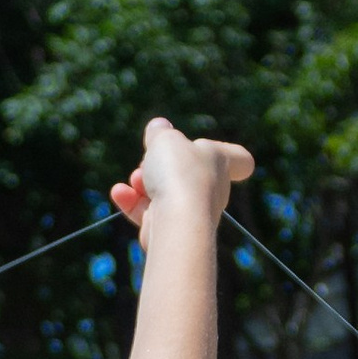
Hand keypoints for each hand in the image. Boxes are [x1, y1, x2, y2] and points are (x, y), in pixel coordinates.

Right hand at [109, 116, 254, 231]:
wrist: (176, 219)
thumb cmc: (179, 173)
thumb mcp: (166, 140)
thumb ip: (160, 133)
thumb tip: (159, 127)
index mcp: (220, 162)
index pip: (239, 160)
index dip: (233, 154)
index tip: (214, 151)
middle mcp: (211, 189)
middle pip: (187, 173)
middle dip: (161, 166)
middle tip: (151, 162)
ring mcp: (191, 212)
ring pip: (164, 193)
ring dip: (144, 183)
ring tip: (136, 179)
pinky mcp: (171, 231)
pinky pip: (149, 213)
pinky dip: (132, 202)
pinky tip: (118, 192)